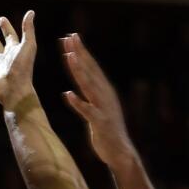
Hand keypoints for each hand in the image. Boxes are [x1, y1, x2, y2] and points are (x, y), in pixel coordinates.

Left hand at [60, 33, 135, 167]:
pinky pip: (87, 111)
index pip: (92, 67)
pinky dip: (78, 102)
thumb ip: (89, 95)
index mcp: (105, 91)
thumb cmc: (108, 131)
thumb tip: (78, 83)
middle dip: (80, 54)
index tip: (71, 36)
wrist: (121, 152)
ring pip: (89, 86)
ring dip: (80, 71)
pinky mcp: (100, 123)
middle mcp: (106, 96)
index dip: (81, 52)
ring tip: (70, 57)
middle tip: (70, 37)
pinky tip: (67, 94)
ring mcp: (104, 109)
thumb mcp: (99, 108)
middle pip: (91, 71)